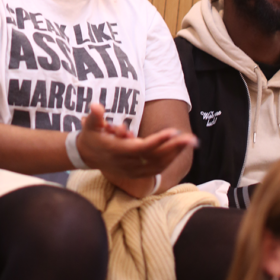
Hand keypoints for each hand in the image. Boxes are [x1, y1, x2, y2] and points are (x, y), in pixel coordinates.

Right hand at [76, 103, 196, 178]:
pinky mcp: (136, 173)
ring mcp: (132, 170)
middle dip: (174, 147)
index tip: (174, 132)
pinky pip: (156, 169)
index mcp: (118, 150)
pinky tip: (179, 152)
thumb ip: (95, 116)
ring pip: (158, 164)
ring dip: (175, 154)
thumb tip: (95, 106)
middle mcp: (127, 163)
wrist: (87, 156)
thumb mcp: (90, 125)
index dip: (158, 141)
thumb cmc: (91, 137)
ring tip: (190, 143)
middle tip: (192, 138)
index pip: (142, 147)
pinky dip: (169, 161)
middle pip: (155, 157)